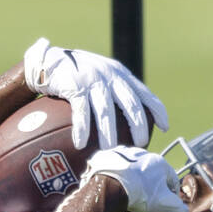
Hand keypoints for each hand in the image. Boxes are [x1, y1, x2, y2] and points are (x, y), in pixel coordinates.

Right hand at [23, 37, 168, 149]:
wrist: (47, 61)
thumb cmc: (75, 74)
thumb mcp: (99, 77)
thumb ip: (113, 92)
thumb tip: (127, 121)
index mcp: (120, 75)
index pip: (144, 94)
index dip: (157, 110)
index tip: (165, 127)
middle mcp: (110, 76)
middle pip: (130, 104)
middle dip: (138, 126)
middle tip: (140, 145)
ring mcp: (92, 80)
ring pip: (106, 110)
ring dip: (109, 133)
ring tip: (111, 151)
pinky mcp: (74, 85)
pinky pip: (81, 111)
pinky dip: (82, 128)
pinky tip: (81, 143)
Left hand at [82, 146, 189, 211]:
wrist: (110, 184)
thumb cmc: (140, 193)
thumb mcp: (164, 204)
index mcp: (159, 163)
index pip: (171, 179)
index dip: (171, 194)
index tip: (165, 204)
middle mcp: (143, 154)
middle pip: (151, 173)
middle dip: (151, 185)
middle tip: (145, 200)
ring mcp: (124, 154)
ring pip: (133, 169)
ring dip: (133, 178)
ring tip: (128, 193)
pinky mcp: (108, 157)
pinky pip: (114, 167)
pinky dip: (115, 175)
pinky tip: (113, 186)